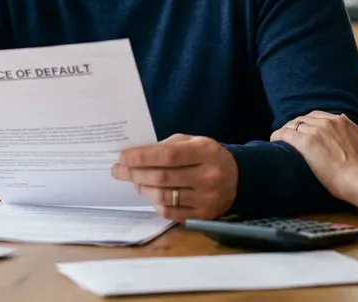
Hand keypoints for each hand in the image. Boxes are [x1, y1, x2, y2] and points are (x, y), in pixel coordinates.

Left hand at [112, 134, 238, 220]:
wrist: (239, 178)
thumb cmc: (209, 157)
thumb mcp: (194, 142)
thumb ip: (168, 146)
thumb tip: (136, 155)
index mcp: (206, 153)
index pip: (168, 155)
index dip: (142, 157)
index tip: (123, 156)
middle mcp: (208, 177)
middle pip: (162, 177)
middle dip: (135, 173)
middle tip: (119, 170)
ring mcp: (206, 199)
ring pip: (163, 196)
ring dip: (143, 188)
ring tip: (135, 181)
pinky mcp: (203, 216)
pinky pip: (170, 213)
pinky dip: (156, 203)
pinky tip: (151, 194)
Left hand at [271, 111, 357, 199]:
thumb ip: (351, 130)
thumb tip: (344, 121)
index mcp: (341, 121)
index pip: (318, 115)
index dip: (309, 123)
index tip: (305, 131)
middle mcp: (328, 122)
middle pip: (304, 118)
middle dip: (297, 126)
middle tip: (291, 135)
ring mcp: (315, 131)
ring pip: (293, 124)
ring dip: (287, 131)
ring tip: (282, 140)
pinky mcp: (304, 142)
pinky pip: (284, 133)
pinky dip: (278, 136)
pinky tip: (274, 141)